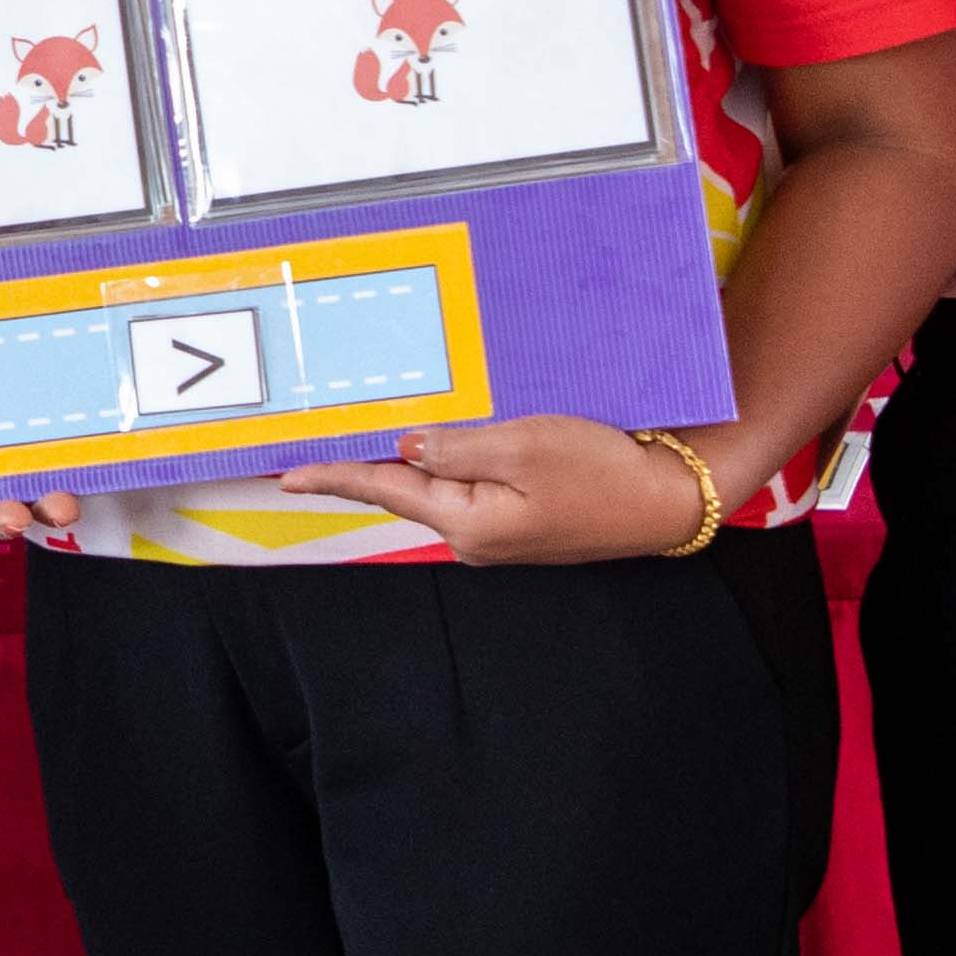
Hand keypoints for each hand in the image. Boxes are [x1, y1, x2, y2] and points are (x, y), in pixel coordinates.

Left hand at [274, 417, 719, 565]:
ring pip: (440, 483)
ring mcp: (497, 531)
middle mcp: (473, 535)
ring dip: (416, 453)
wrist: (668, 499)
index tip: (287, 473)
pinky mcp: (520, 518)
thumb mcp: (524, 447)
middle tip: (328, 426)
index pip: (385, 491)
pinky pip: (472, 482)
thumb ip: (456, 448)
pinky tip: (448, 433)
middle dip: (372, 458)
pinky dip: (455, 456)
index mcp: (467, 522)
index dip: (336, 476)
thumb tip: (404, 446)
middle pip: (407, 487)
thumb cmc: (602, 471)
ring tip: (383, 419)